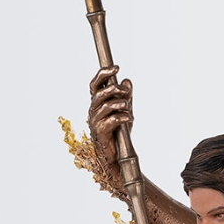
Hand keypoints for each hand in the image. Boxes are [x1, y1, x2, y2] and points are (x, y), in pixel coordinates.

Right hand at [87, 67, 133, 188]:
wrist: (116, 156)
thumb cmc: (118, 133)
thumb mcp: (125, 111)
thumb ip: (126, 97)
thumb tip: (127, 81)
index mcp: (97, 103)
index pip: (96, 84)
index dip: (104, 74)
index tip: (116, 67)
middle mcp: (93, 111)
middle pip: (98, 94)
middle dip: (112, 89)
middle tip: (125, 91)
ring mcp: (95, 122)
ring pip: (104, 107)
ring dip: (118, 104)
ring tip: (128, 106)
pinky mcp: (100, 133)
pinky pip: (110, 121)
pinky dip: (121, 118)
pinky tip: (129, 119)